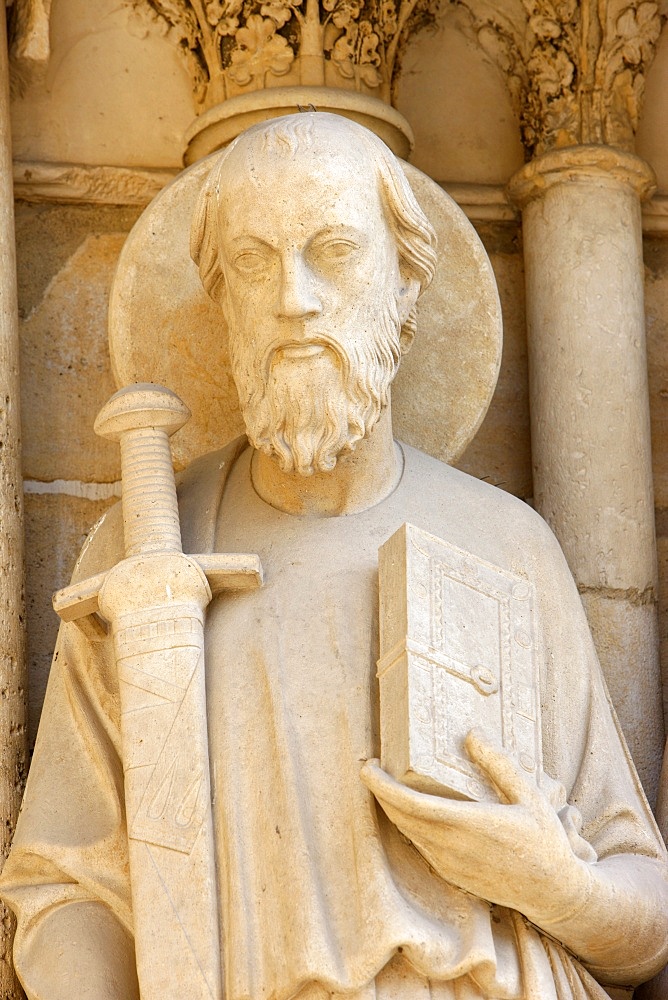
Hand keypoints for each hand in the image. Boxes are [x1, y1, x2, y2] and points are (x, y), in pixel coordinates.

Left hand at [360, 729, 594, 929]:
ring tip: (386, 783)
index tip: (368, 767)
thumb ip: (498, 764)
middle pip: (400, 817)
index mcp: (469, 824)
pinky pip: (419, 845)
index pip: (411, 804)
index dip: (383, 786)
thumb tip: (472, 734)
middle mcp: (452, 847)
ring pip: (407, 832)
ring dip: (392, 808)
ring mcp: (449, 864)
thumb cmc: (544, 842)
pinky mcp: (451, 874)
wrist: (553, 893)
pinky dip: (407, 824)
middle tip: (372, 767)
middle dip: (379, 792)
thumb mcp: (529, 795)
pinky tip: (411, 809)